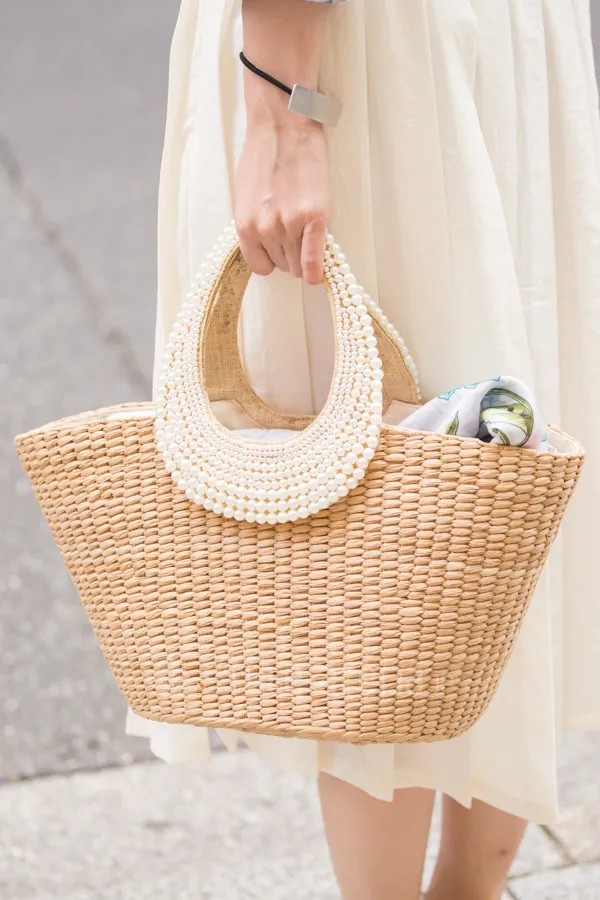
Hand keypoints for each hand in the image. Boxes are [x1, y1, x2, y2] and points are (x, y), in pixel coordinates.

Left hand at [234, 118, 330, 285]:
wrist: (284, 125)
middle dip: (291, 254)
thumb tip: (267, 245)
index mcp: (245, 225)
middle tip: (298, 232)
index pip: (260, 267)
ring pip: (299, 265)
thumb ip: (254, 224)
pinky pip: (314, 261)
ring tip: (308, 231)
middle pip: (283, 266)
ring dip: (305, 255)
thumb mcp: (247, 197)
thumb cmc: (264, 155)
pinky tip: (320, 273)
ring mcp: (290, 225)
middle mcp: (265, 230)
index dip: (273, 260)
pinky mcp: (315, 217)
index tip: (281, 251)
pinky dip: (317, 271)